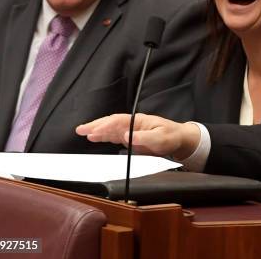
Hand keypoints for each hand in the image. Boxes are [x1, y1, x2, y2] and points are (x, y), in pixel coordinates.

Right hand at [75, 113, 200, 158]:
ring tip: (82, 132)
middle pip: (111, 122)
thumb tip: (127, 136)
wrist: (180, 139)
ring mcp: (131, 130)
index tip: (94, 131)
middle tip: (80, 129)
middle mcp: (133, 124)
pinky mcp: (131, 138)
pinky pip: (114, 135)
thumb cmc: (171, 137)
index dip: (105, 126)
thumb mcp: (160, 138)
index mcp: (139, 121)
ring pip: (110, 129)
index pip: (119, 121)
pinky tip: (95, 137)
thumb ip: (144, 137)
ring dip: (97, 130)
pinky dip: (103, 136)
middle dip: (95, 125)